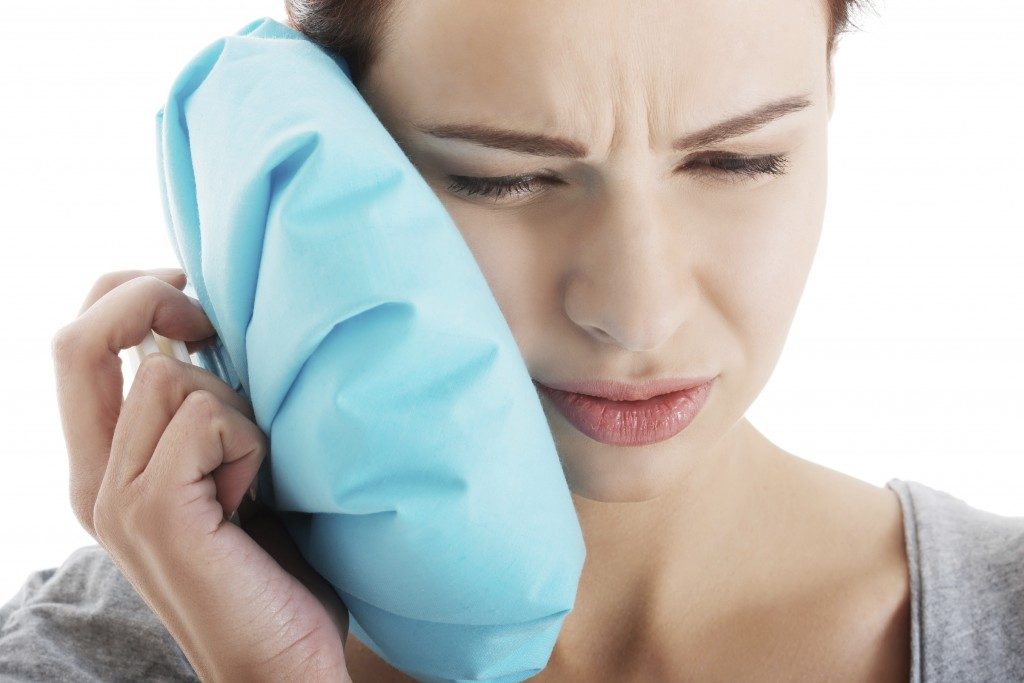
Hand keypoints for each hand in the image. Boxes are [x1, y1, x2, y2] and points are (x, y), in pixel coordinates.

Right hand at [50, 268, 351, 681]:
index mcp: (105, 465)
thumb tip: (211, 334)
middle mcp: (95, 480)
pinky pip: (206, 418)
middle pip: (79, 339)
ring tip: (253, 465)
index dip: (123, 294)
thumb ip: (200, 415)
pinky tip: (258, 490)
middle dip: (148, 304)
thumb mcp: (226, 472)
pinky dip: (249, 439)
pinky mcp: (156, 513)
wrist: (284, 659)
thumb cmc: (271, 564)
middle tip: (211, 329)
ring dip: (233, 404)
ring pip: (168, 377)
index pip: (74, 345)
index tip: (190, 300)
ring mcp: (118, 499)